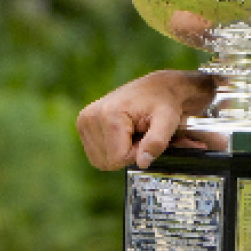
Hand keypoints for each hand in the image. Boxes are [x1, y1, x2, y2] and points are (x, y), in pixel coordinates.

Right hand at [74, 71, 217, 169]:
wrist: (155, 87)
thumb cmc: (164, 102)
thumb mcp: (168, 120)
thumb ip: (157, 141)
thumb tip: (142, 163)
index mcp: (108, 114)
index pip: (118, 158)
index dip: (137, 154)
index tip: (146, 135)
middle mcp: (90, 117)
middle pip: (108, 162)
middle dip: (128, 154)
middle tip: (141, 134)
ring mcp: (83, 121)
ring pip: (100, 161)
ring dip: (120, 153)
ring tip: (133, 133)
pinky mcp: (83, 124)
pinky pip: (96, 155)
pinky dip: (111, 150)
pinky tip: (122, 134)